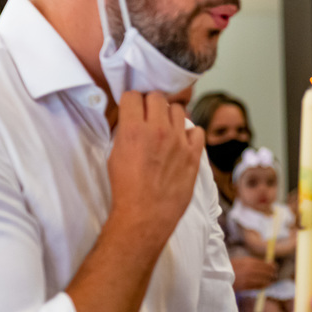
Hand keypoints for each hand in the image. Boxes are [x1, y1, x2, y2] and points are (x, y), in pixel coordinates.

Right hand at [108, 92, 202, 242]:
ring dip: (170, 116)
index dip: (131, 102)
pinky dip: (190, 133)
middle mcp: (158, 130)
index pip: (133, 95)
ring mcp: (178, 141)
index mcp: (133, 130)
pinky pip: (197, 130)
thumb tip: (130, 119)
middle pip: (157, 97)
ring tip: (165, 129)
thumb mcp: (114, 155)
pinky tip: (181, 142)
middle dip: (150, 104)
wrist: (145, 215)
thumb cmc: (126, 189)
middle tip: (148, 116)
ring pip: (178, 109)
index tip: (132, 109)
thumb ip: (124, 132)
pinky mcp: (193, 154)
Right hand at [232, 257, 275, 291]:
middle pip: (265, 271)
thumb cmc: (230, 269)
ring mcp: (247, 277)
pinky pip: (257, 286)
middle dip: (271, 273)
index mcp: (248, 261)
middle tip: (274, 275)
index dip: (271, 266)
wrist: (219, 276)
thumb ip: (252, 263)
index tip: (274, 267)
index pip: (264, 263)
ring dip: (268, 280)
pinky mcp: (245, 285)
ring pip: (263, 279)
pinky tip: (264, 286)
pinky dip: (262, 286)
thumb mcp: (241, 261)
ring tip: (270, 281)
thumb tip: (265, 264)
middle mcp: (249, 268)